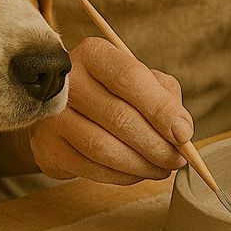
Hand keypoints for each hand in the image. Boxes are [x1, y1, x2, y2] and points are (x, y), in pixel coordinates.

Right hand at [30, 37, 190, 184]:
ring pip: (104, 148)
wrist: (67, 110)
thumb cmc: (115, 92)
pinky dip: (122, 176)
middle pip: (119, 117)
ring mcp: (52, 115)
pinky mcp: (47, 146)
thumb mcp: (144, 82)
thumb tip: (181, 131)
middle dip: (157, 145)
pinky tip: (137, 172)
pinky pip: (91, 168)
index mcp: (95, 54)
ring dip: (141, 165)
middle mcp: (68, 80)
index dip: (161, 109)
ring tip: (161, 169)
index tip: (183, 134)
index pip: (130, 78)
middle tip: (177, 160)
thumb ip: (167, 99)